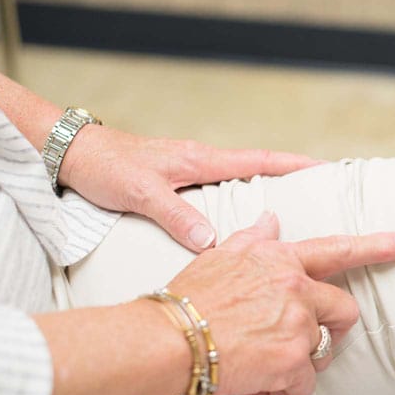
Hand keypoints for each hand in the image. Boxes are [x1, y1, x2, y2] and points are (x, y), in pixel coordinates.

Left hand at [61, 125, 317, 250]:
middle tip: (322, 195)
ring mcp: (189, 171)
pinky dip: (237, 202)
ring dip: (265, 192)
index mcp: (200, 159)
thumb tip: (213, 241)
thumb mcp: (140, 192)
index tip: (326, 169)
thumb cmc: (103, 166)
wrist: (68, 153)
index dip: (295, 165)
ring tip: (292, 214)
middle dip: (291, 179)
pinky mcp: (176, 182)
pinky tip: (240, 223)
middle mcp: (200, 162)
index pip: (260, 160)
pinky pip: (218, 191)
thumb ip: (177, 216)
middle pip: (258, 169)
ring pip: (238, 182)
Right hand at [162, 211, 394, 394]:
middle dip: (330, 333)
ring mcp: (296, 323)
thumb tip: (272, 218)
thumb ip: (252, 239)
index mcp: (281, 260)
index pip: (340, 248)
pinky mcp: (291, 360)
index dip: (381, 245)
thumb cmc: (186, 299)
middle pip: (344, 312)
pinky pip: (303, 385)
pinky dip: (282, 392)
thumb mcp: (218, 257)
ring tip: (261, 365)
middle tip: (302, 346)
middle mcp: (296, 287)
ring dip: (297, 365)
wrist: (164, 338)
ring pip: (321, 353)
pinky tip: (256, 386)